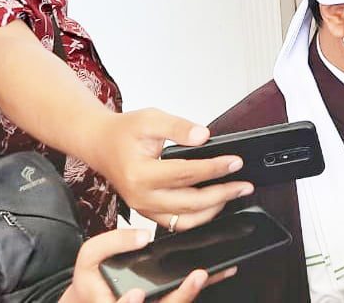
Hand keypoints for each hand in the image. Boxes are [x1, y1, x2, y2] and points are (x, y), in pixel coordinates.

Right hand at [60, 228, 235, 302]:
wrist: (97, 294)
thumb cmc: (93, 278)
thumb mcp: (90, 256)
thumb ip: (112, 244)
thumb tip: (142, 236)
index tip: (137, 293)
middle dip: (180, 295)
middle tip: (196, 277)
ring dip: (195, 291)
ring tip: (209, 273)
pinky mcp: (167, 301)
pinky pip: (185, 297)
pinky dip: (202, 286)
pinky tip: (217, 272)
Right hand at [88, 109, 254, 231]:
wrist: (100, 144)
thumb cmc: (123, 132)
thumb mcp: (150, 119)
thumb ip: (178, 127)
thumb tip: (204, 136)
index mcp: (140, 173)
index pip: (186, 173)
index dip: (214, 168)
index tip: (235, 162)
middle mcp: (141, 196)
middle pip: (189, 202)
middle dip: (222, 194)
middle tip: (244, 184)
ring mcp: (143, 208)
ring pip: (185, 219)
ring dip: (213, 209)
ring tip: (233, 194)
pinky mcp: (146, 212)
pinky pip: (176, 224)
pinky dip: (197, 218)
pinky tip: (214, 205)